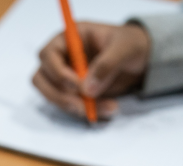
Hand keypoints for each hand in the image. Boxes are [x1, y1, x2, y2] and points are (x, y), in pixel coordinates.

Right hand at [33, 22, 149, 118]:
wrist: (141, 60)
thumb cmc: (131, 45)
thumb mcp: (125, 48)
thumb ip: (107, 64)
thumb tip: (87, 89)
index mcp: (69, 38)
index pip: (47, 55)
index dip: (57, 72)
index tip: (77, 86)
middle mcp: (61, 57)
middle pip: (41, 79)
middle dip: (60, 96)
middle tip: (82, 106)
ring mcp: (64, 77)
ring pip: (53, 96)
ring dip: (74, 107)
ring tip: (105, 108)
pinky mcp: (72, 93)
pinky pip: (69, 106)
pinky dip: (85, 111)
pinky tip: (106, 109)